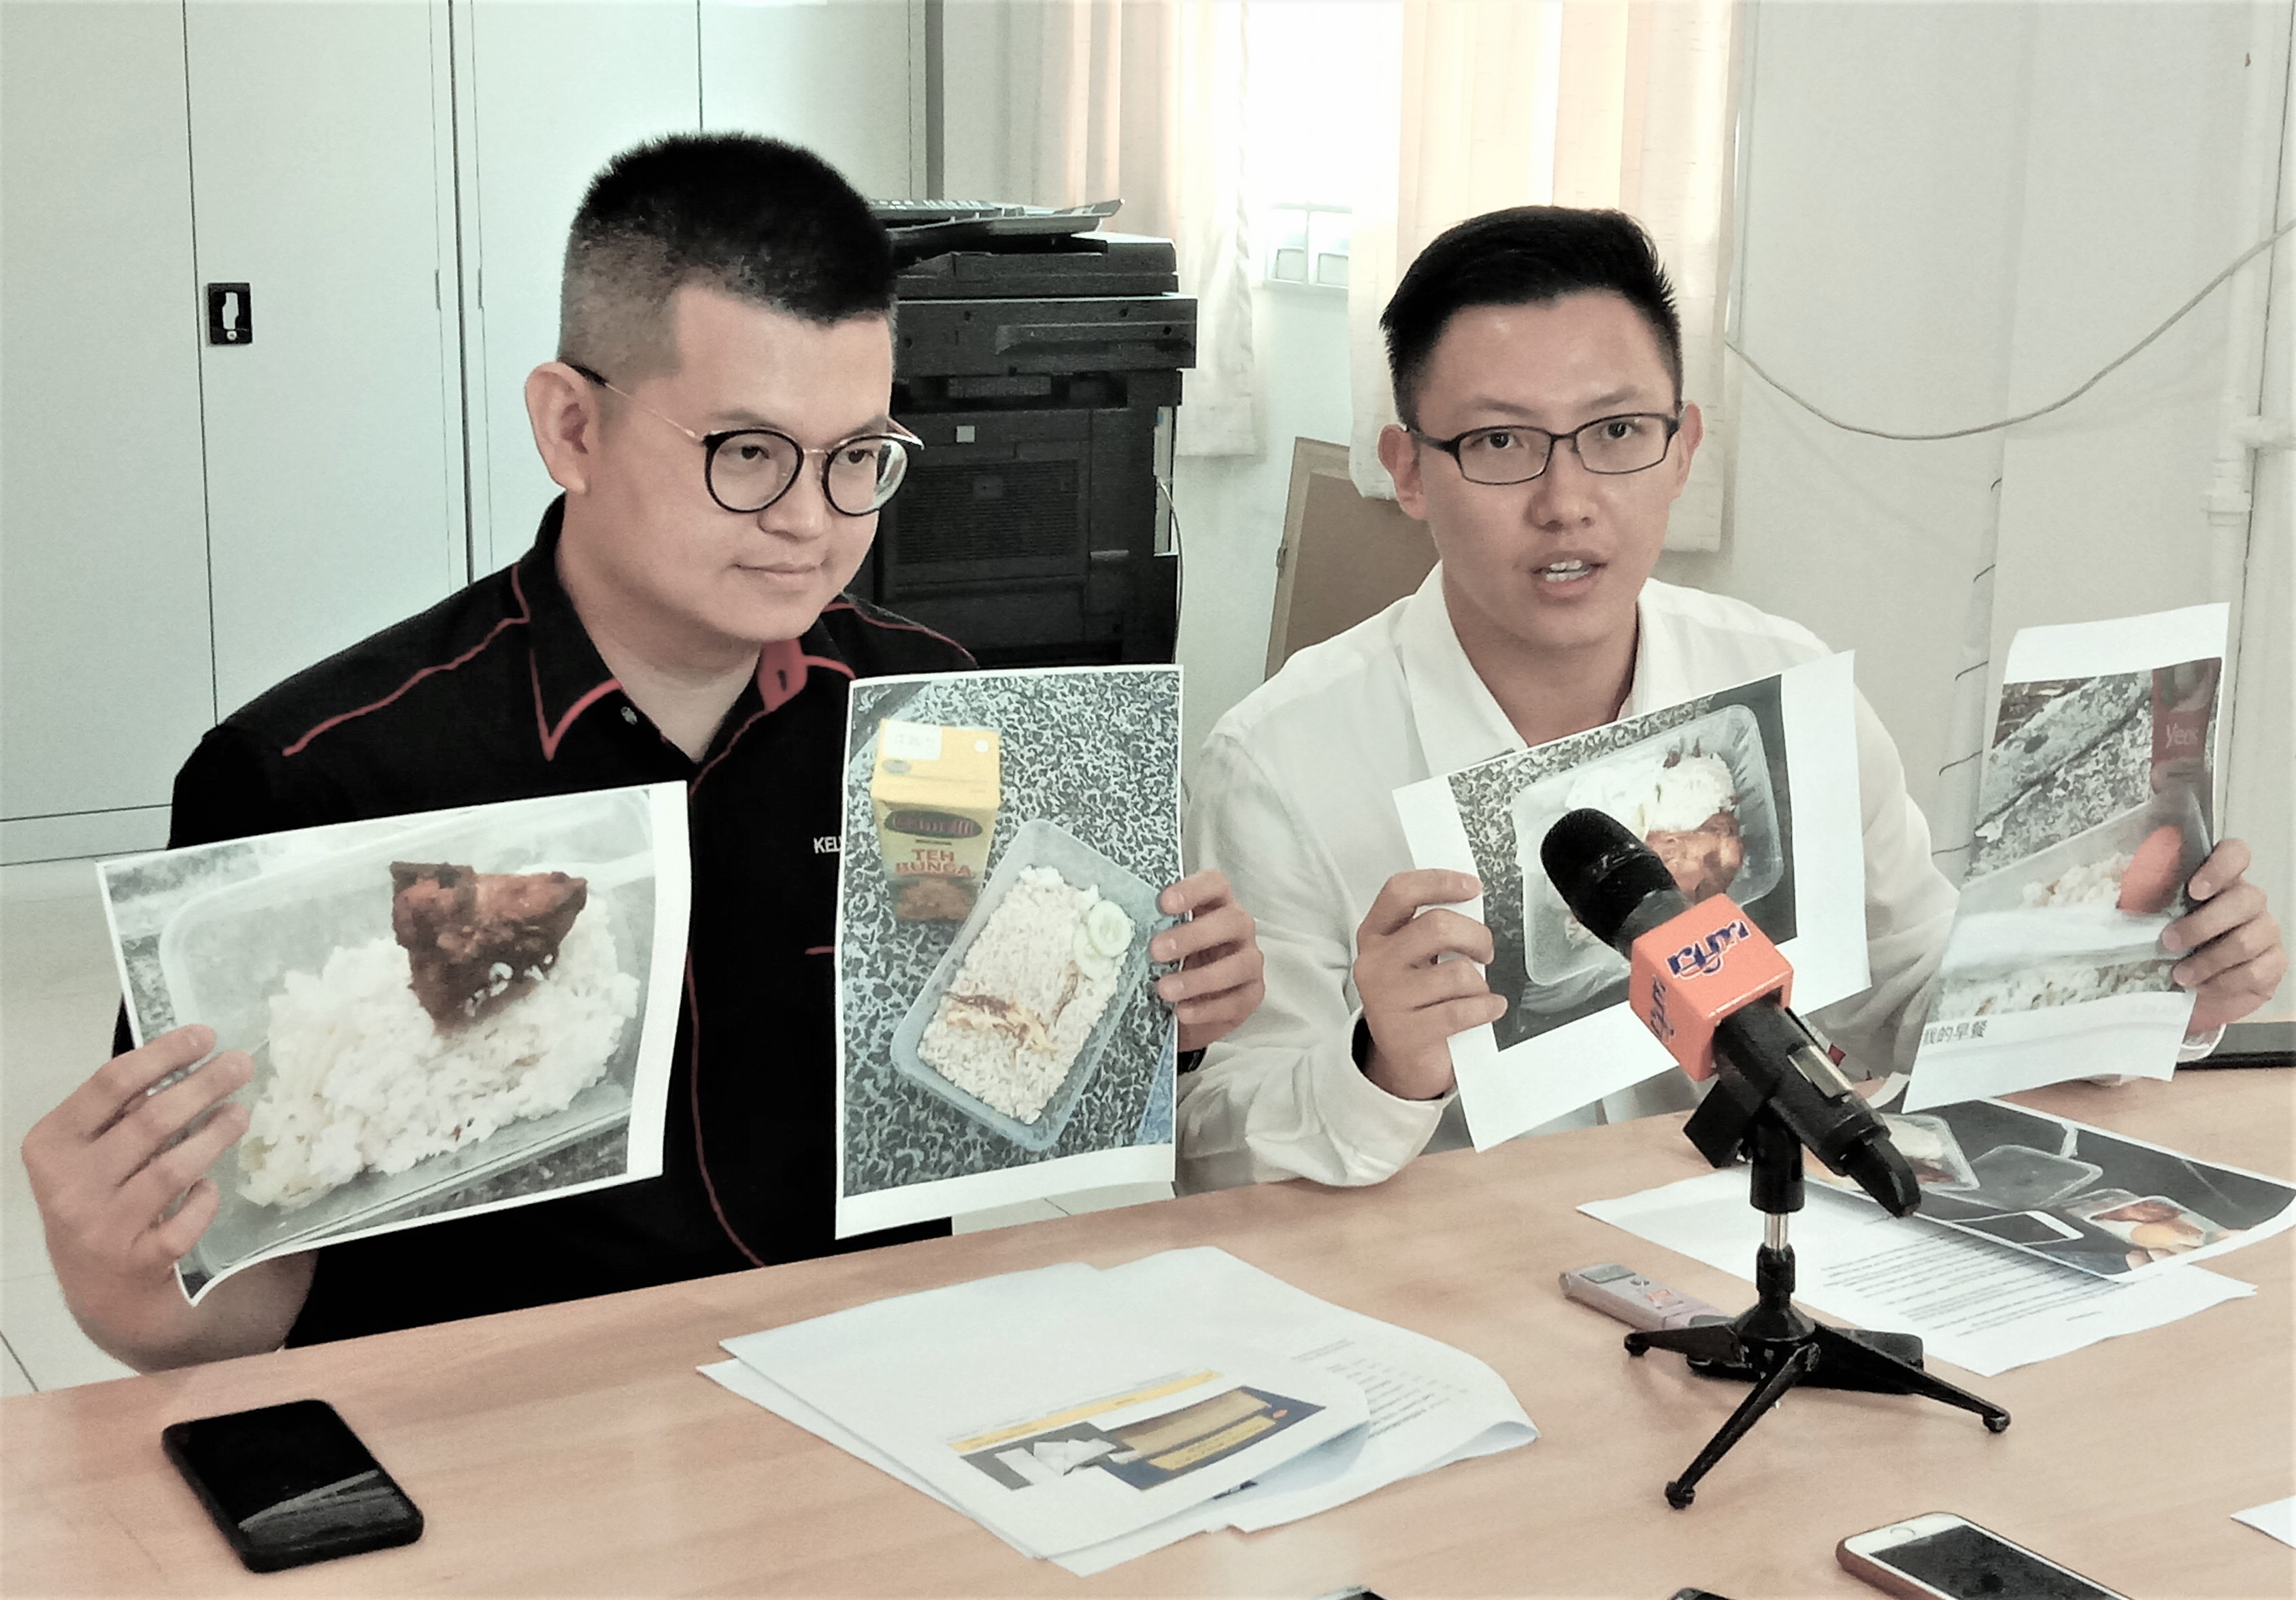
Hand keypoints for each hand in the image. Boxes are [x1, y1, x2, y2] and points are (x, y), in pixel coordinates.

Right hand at [21, 1026, 250, 1341]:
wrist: (101, 1290)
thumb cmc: (101, 1202)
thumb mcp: (92, 1155)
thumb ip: (122, 1114)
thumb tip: (189, 1058)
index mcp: (52, 1145)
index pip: (110, 1084)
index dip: (163, 1054)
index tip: (205, 1035)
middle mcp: (67, 1186)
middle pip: (149, 1120)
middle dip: (203, 1086)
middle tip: (241, 1064)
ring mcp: (100, 1226)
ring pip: (171, 1169)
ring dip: (214, 1135)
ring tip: (241, 1113)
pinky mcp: (136, 1260)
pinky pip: (185, 1220)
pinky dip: (205, 1199)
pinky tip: (212, 1186)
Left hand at [1153, 870, 1266, 1053]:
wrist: (1184, 1009)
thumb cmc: (1171, 964)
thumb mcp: (1159, 943)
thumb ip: (1147, 930)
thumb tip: (1107, 924)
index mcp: (1215, 905)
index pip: (1215, 884)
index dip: (1193, 889)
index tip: (1164, 902)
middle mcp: (1238, 928)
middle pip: (1231, 921)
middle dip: (1193, 935)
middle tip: (1157, 950)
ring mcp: (1249, 961)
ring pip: (1239, 964)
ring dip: (1200, 978)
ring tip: (1165, 989)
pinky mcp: (1251, 994)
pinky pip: (1236, 1000)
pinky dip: (1207, 1008)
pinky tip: (1182, 1012)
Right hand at [1354, 869, 1505, 1101]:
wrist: (1402, 1060)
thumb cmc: (1415, 999)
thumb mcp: (1412, 958)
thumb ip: (1431, 929)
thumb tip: (1469, 899)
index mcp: (1375, 935)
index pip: (1400, 891)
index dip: (1439, 881)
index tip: (1471, 887)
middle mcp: (1374, 963)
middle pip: (1437, 926)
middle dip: (1476, 936)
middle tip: (1484, 951)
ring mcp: (1386, 999)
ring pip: (1458, 973)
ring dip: (1480, 984)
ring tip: (1476, 992)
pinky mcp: (1406, 1033)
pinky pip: (1464, 1010)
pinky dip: (1487, 1008)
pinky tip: (1489, 1008)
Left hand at [2163, 838, 2285, 1035]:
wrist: (2186, 992)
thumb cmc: (2168, 949)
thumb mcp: (2148, 919)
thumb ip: (2144, 897)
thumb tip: (2121, 885)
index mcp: (2218, 881)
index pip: (2236, 854)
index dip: (2220, 866)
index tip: (2194, 890)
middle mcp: (2247, 902)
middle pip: (2245, 899)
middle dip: (2202, 924)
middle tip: (2169, 942)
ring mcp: (2265, 932)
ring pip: (2247, 940)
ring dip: (2207, 960)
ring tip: (2180, 974)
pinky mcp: (2273, 964)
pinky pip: (2254, 972)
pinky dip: (2222, 982)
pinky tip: (2202, 986)